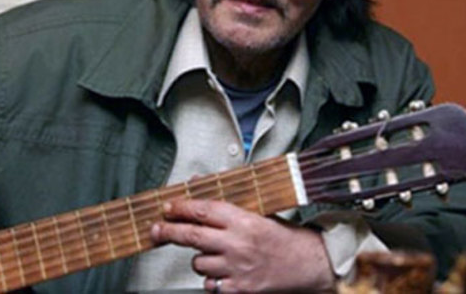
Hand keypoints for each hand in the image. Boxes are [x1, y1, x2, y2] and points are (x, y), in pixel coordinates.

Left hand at [150, 199, 334, 292]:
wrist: (309, 264)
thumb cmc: (282, 236)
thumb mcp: (257, 210)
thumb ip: (225, 199)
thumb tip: (196, 182)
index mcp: (243, 220)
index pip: (203, 210)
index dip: (180, 208)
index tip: (167, 207)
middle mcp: (238, 243)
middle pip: (192, 236)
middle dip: (168, 232)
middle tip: (156, 230)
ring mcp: (238, 268)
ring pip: (198, 263)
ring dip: (200, 259)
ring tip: (215, 255)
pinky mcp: (241, 290)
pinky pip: (210, 285)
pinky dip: (212, 280)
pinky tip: (223, 273)